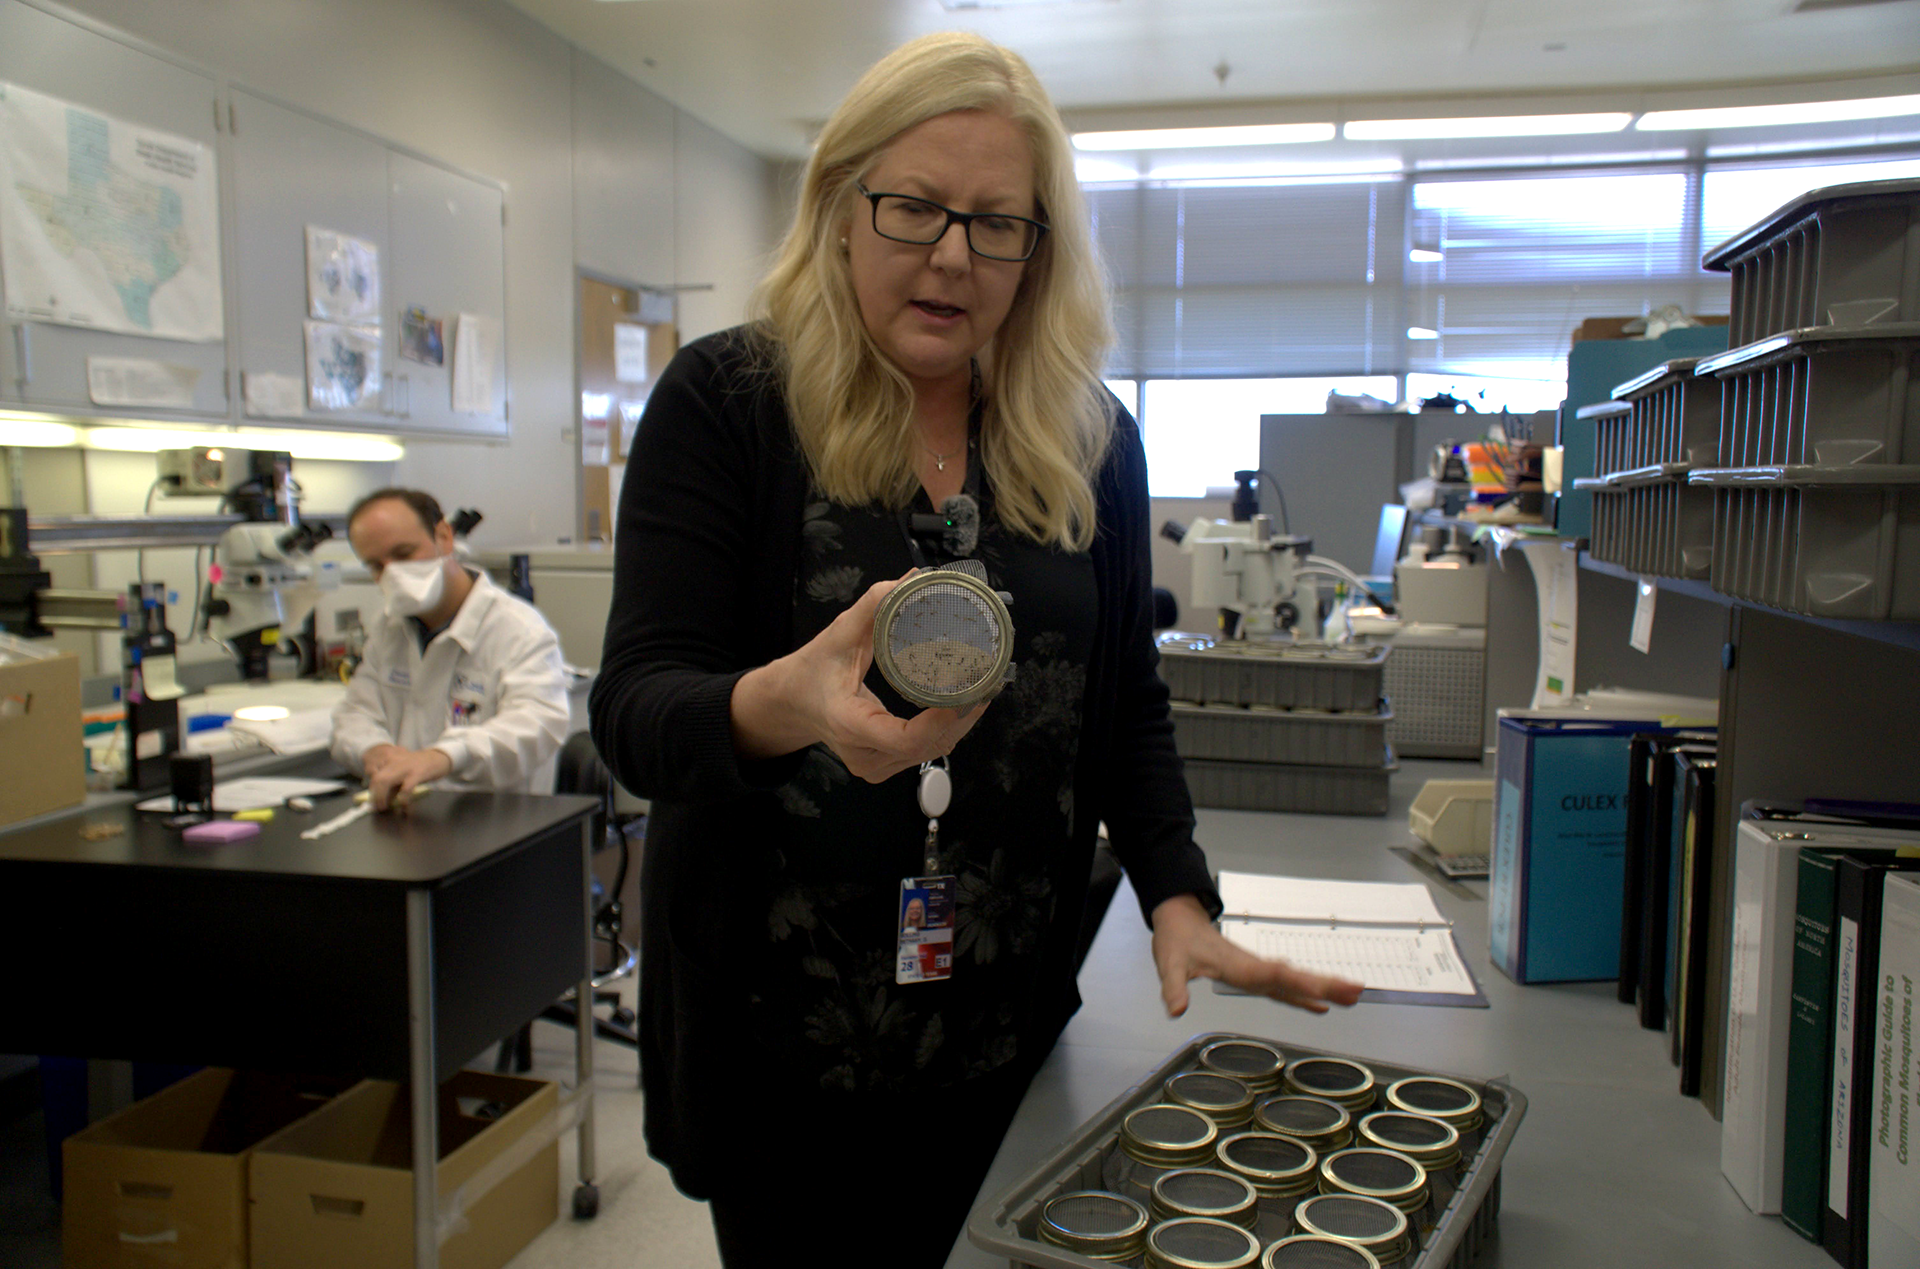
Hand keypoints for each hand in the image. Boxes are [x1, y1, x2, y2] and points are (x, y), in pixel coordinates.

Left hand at [365, 746, 451, 811]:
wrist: (437, 758)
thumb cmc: (417, 767)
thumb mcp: (401, 770)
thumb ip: (391, 782)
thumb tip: (382, 798)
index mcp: (389, 760)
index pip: (372, 772)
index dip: (370, 787)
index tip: (371, 800)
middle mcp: (394, 761)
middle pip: (376, 778)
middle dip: (374, 794)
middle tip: (375, 806)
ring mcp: (405, 767)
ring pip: (385, 781)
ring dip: (381, 797)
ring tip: (384, 807)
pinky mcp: (417, 773)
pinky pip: (406, 788)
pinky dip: (403, 800)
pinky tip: (404, 807)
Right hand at [732, 574, 987, 782]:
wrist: (791, 703)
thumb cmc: (813, 669)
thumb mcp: (838, 634)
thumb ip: (873, 605)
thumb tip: (913, 578)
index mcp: (849, 723)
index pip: (905, 738)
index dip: (942, 721)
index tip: (967, 695)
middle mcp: (862, 754)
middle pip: (927, 746)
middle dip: (963, 718)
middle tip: (990, 681)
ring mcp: (873, 766)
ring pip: (929, 753)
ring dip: (960, 726)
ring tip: (983, 691)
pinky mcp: (881, 767)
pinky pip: (923, 754)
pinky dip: (946, 732)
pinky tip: (962, 708)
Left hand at [1151, 894, 1364, 1016]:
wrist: (1180, 921)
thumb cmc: (1176, 941)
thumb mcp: (1169, 964)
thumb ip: (1173, 988)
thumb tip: (1175, 1010)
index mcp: (1237, 965)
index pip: (1272, 974)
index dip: (1296, 983)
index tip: (1321, 991)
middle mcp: (1254, 968)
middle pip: (1294, 978)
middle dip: (1324, 985)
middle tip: (1355, 991)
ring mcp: (1257, 972)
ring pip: (1295, 982)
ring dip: (1323, 988)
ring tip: (1352, 996)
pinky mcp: (1255, 975)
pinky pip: (1285, 987)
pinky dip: (1304, 996)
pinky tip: (1321, 1005)